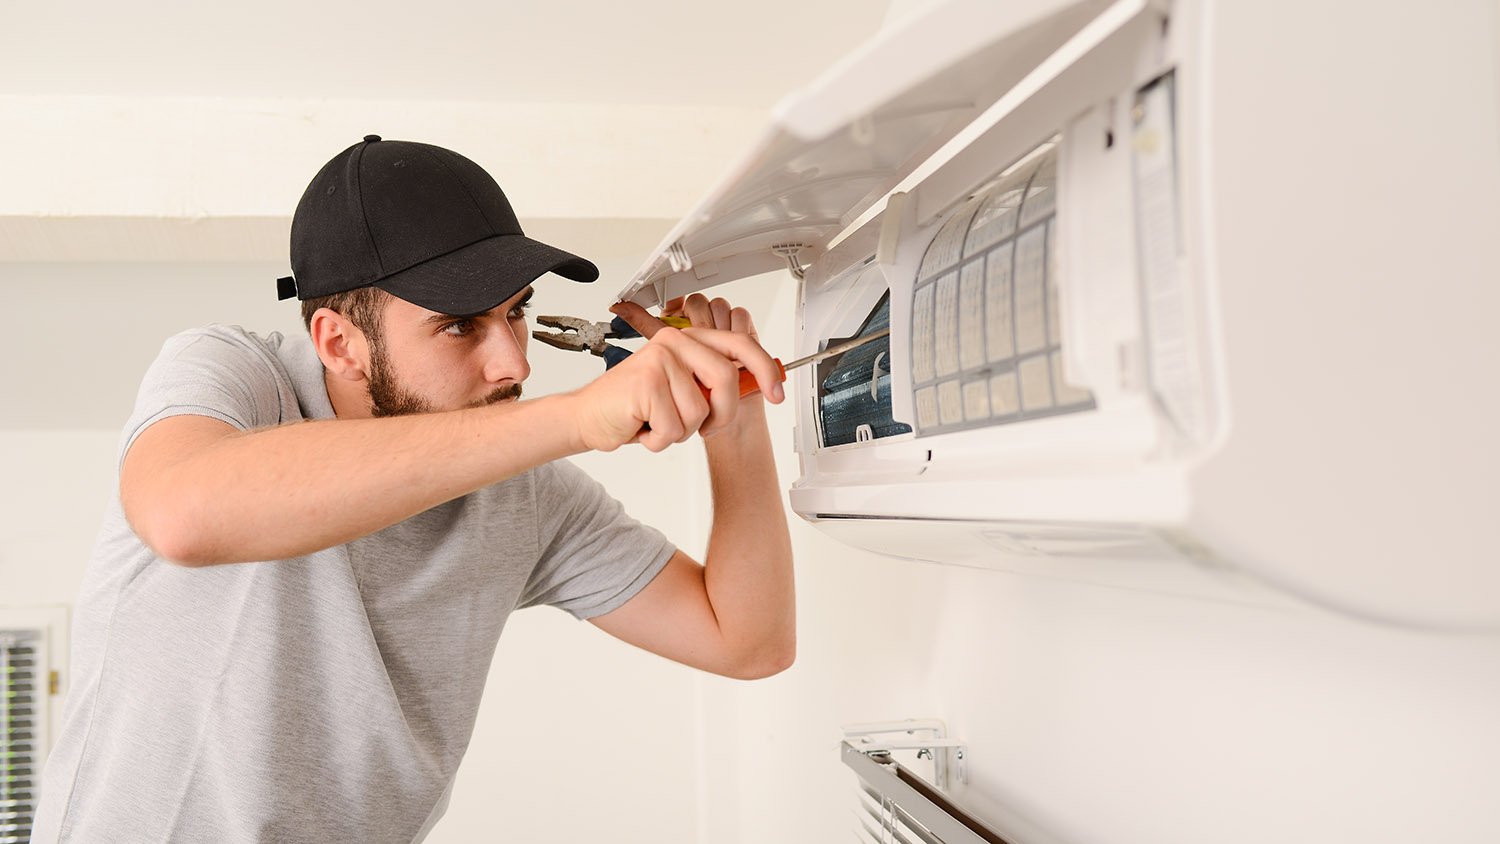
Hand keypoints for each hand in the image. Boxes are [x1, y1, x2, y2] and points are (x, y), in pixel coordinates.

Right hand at [569, 296, 781, 451]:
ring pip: (699, 413)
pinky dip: (659, 440)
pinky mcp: (646, 383)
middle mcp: (674, 343)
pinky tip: (641, 428)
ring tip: (655, 422)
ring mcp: (659, 360)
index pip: (740, 345)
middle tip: (703, 429)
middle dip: (720, 415)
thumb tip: (758, 384)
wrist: (588, 419)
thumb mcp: (683, 392)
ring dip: (679, 432)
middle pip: (727, 379)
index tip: (777, 393)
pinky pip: (674, 428)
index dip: (765, 370)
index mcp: (687, 340)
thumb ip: (713, 384)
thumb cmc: (635, 409)